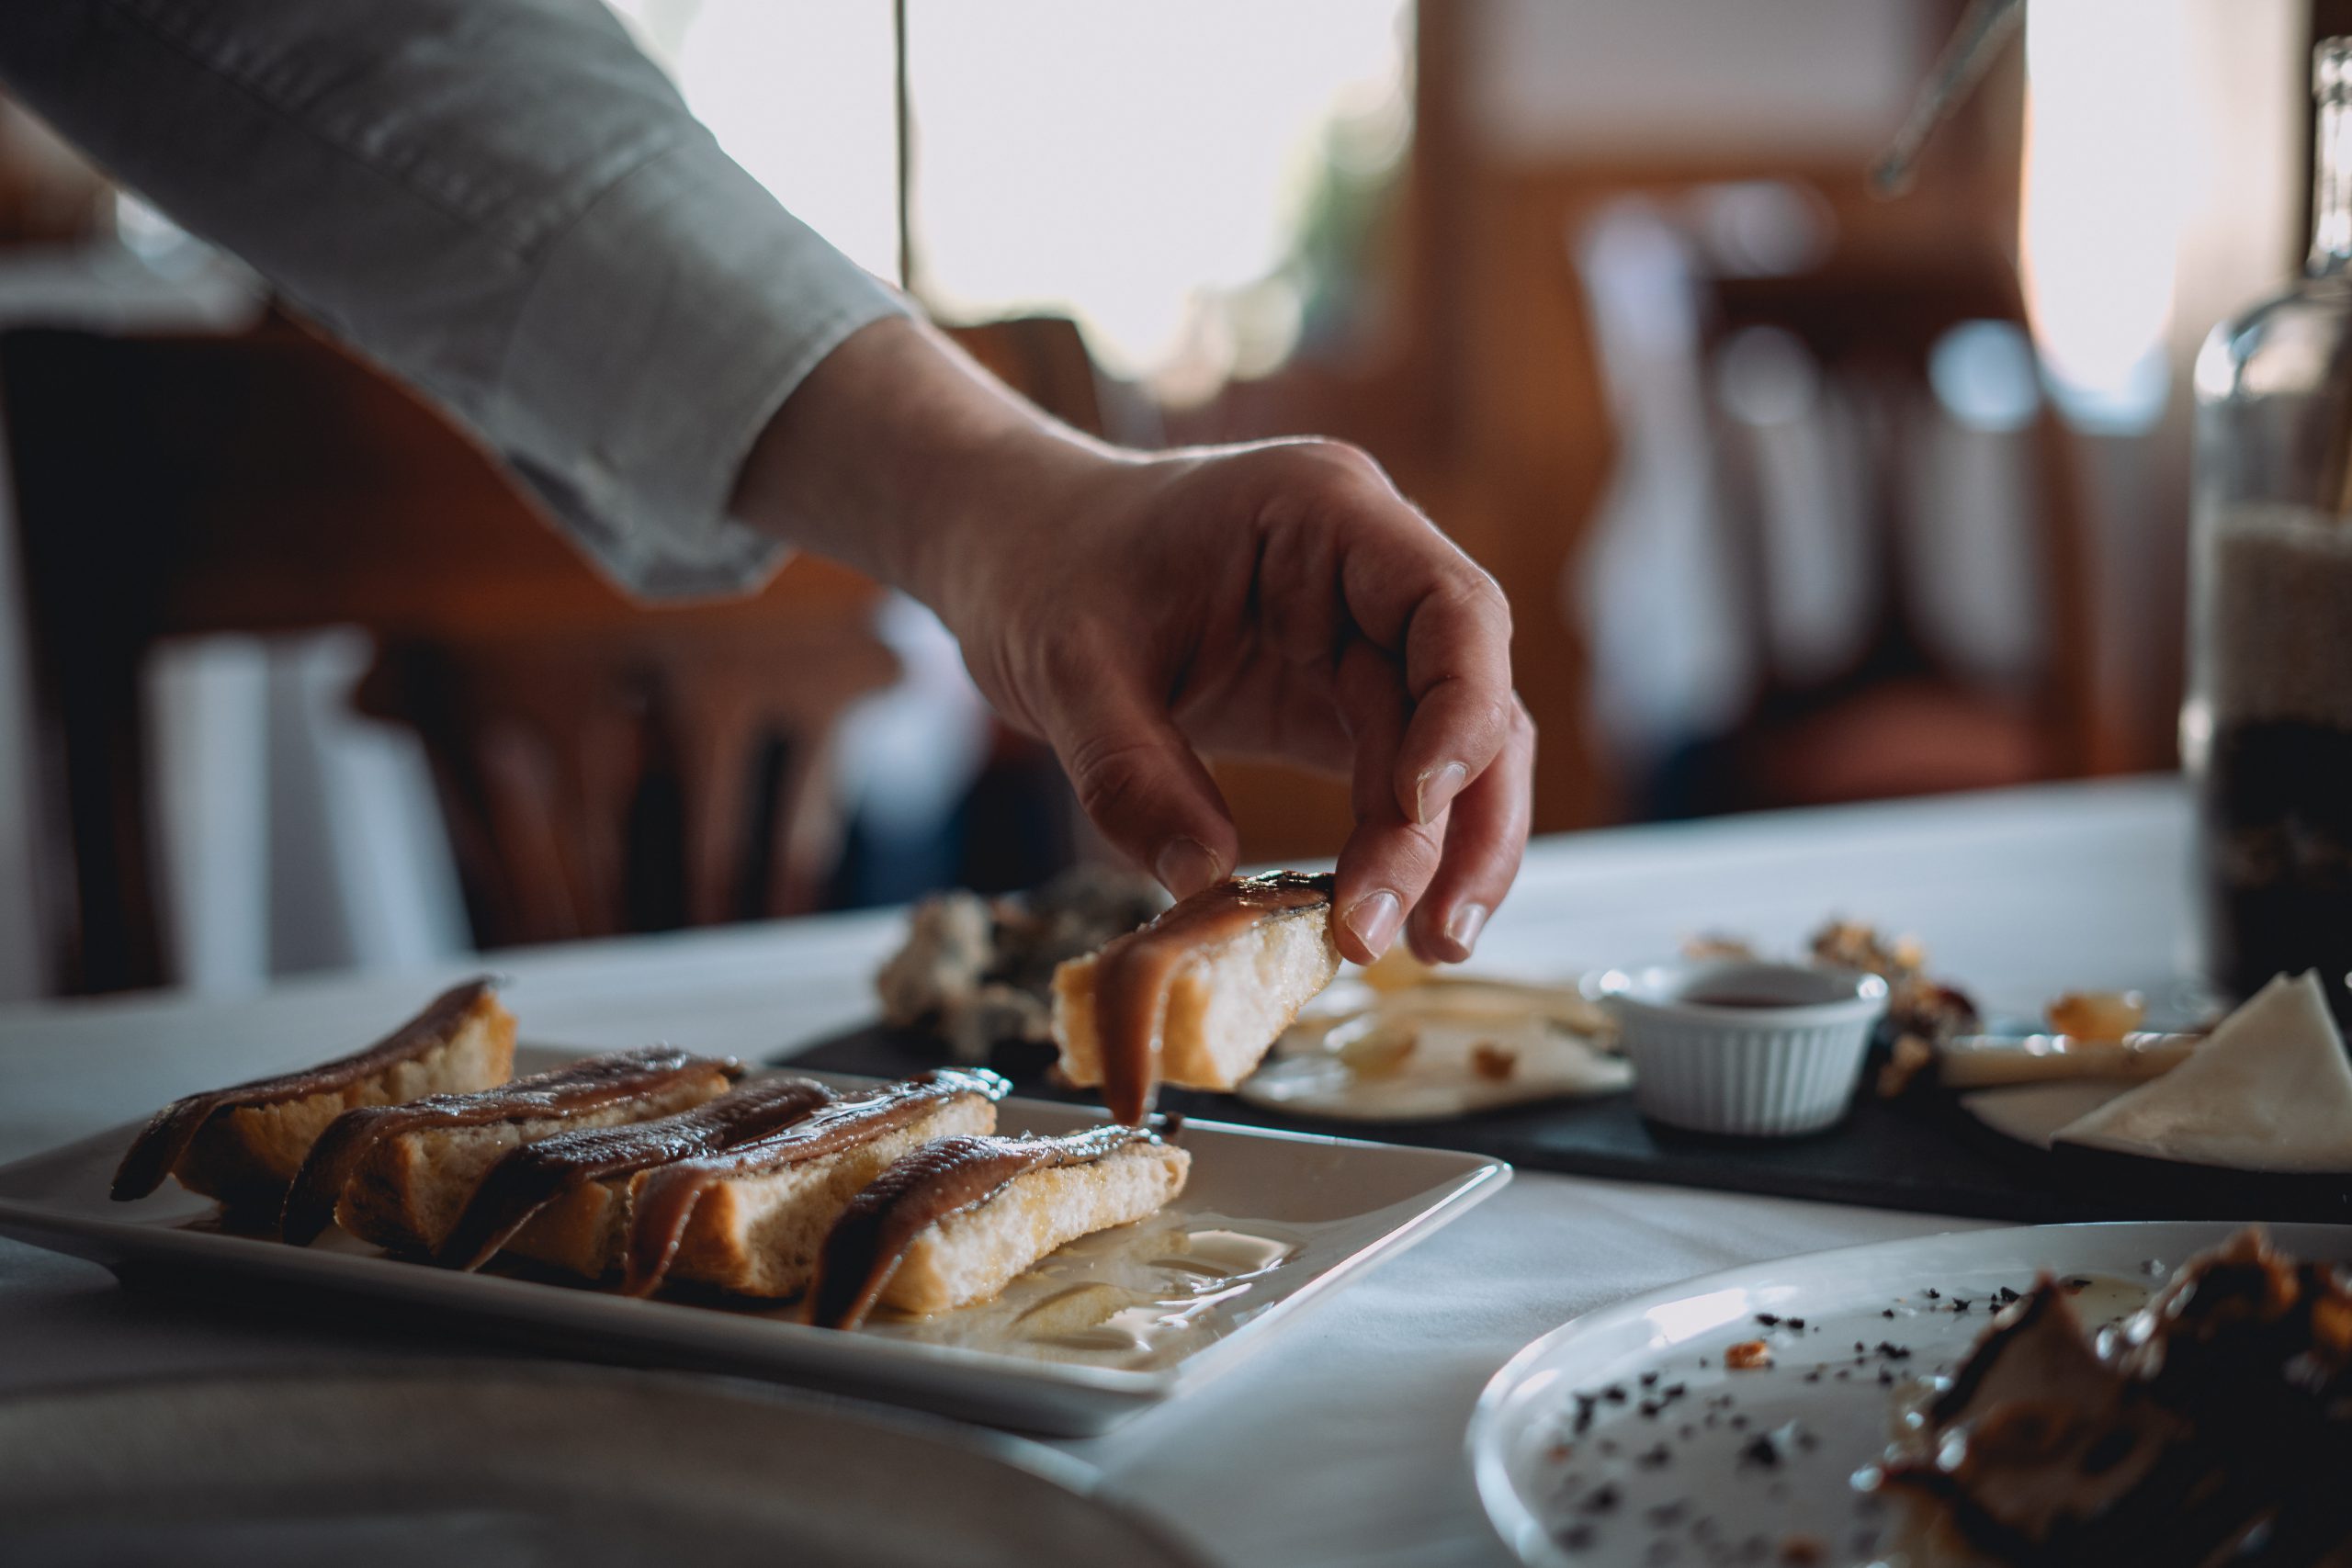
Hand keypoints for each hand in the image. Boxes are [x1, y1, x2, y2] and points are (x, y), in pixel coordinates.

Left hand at [940, 441, 1529, 963]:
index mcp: (1324, 514)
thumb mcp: (1065, 665)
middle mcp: (1368, 571)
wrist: (1013, 548)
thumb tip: (1205, 881)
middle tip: (1422, 932)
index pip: (1451, 608)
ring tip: (1428, 947)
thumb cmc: (1043, 570)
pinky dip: (1400, 850)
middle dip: (1459, 820)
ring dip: (1451, 851)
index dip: (1462, 711)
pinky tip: (1381, 920)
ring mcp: (1360, 637)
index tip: (1416, 809)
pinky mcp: (1335, 700)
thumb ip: (1130, 770)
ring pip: (1455, 749)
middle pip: (1469, 697)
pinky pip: (1397, 779)